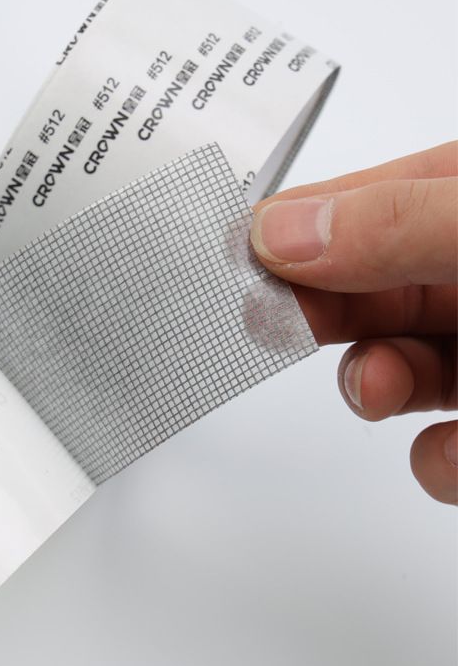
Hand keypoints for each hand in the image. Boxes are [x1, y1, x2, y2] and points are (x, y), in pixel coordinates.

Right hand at [250, 141, 456, 504]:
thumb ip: (401, 225)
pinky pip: (445, 447)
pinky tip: (454, 454)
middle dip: (316, 314)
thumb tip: (283, 232)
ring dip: (372, 386)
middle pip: (362, 290)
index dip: (289, 229)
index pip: (354, 204)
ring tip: (378, 388)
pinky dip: (438, 462)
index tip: (230, 260)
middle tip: (271, 325)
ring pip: (397, 367)